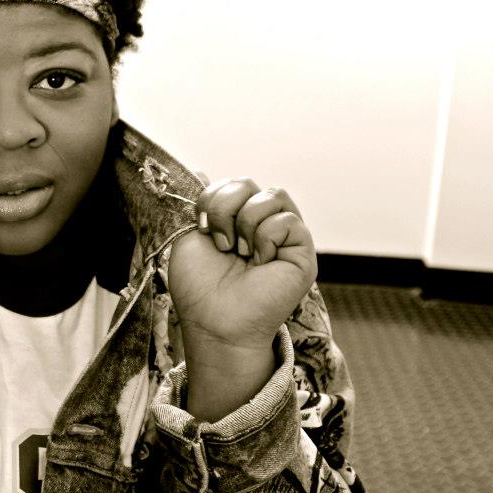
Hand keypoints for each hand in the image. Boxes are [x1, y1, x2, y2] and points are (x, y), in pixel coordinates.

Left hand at [168, 177, 317, 352]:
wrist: (213, 321)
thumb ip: (199, 204)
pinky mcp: (303, 251)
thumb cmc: (199, 287)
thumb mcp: (189, 237)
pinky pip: (287, 220)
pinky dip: (265, 238)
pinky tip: (260, 262)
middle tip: (220, 243)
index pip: (232, 183)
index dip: (212, 197)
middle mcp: (262, 224)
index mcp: (237, 220)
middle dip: (224, 208)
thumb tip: (198, 171)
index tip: (200, 227)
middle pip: (248, 183)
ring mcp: (284, 236)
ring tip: (240, 254)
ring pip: (273, 194)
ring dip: (245, 224)